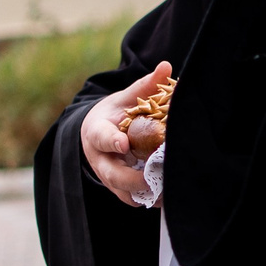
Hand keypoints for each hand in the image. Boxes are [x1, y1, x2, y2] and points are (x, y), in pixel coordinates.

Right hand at [80, 61, 169, 206]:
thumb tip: (166, 66)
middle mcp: (100, 158)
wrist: (98, 133)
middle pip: (112, 174)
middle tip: (154, 178)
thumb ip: (144, 86)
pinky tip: (168, 195)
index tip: (123, 144)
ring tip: (168, 190)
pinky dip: (149, 200)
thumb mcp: (124, 98)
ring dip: (145, 193)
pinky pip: (132, 199)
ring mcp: (108, 177)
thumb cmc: (114, 114)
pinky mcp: (119, 189)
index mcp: (97, 132)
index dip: (112, 142)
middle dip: (133, 179)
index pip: (102, 138)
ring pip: (123, 193)